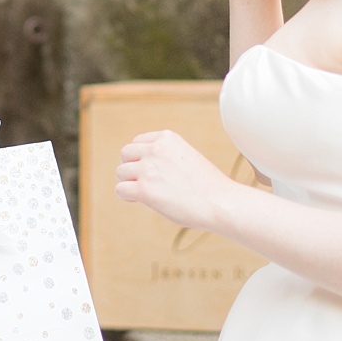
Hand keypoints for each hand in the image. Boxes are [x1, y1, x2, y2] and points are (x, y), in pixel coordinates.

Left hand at [115, 130, 230, 230]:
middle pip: (125, 154)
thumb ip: (164, 156)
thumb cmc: (207, 186)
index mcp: (167, 138)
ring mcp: (148, 168)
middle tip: (146, 182)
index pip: (137, 142)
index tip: (150, 170)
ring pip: (121, 172)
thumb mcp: (185, 157)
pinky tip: (141, 200)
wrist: (220, 202)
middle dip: (132, 168)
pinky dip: (128, 196)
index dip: (140, 158)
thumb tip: (140, 166)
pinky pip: (121, 189)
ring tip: (148, 193)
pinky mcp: (144, 189)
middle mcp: (155, 149)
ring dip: (130, 183)